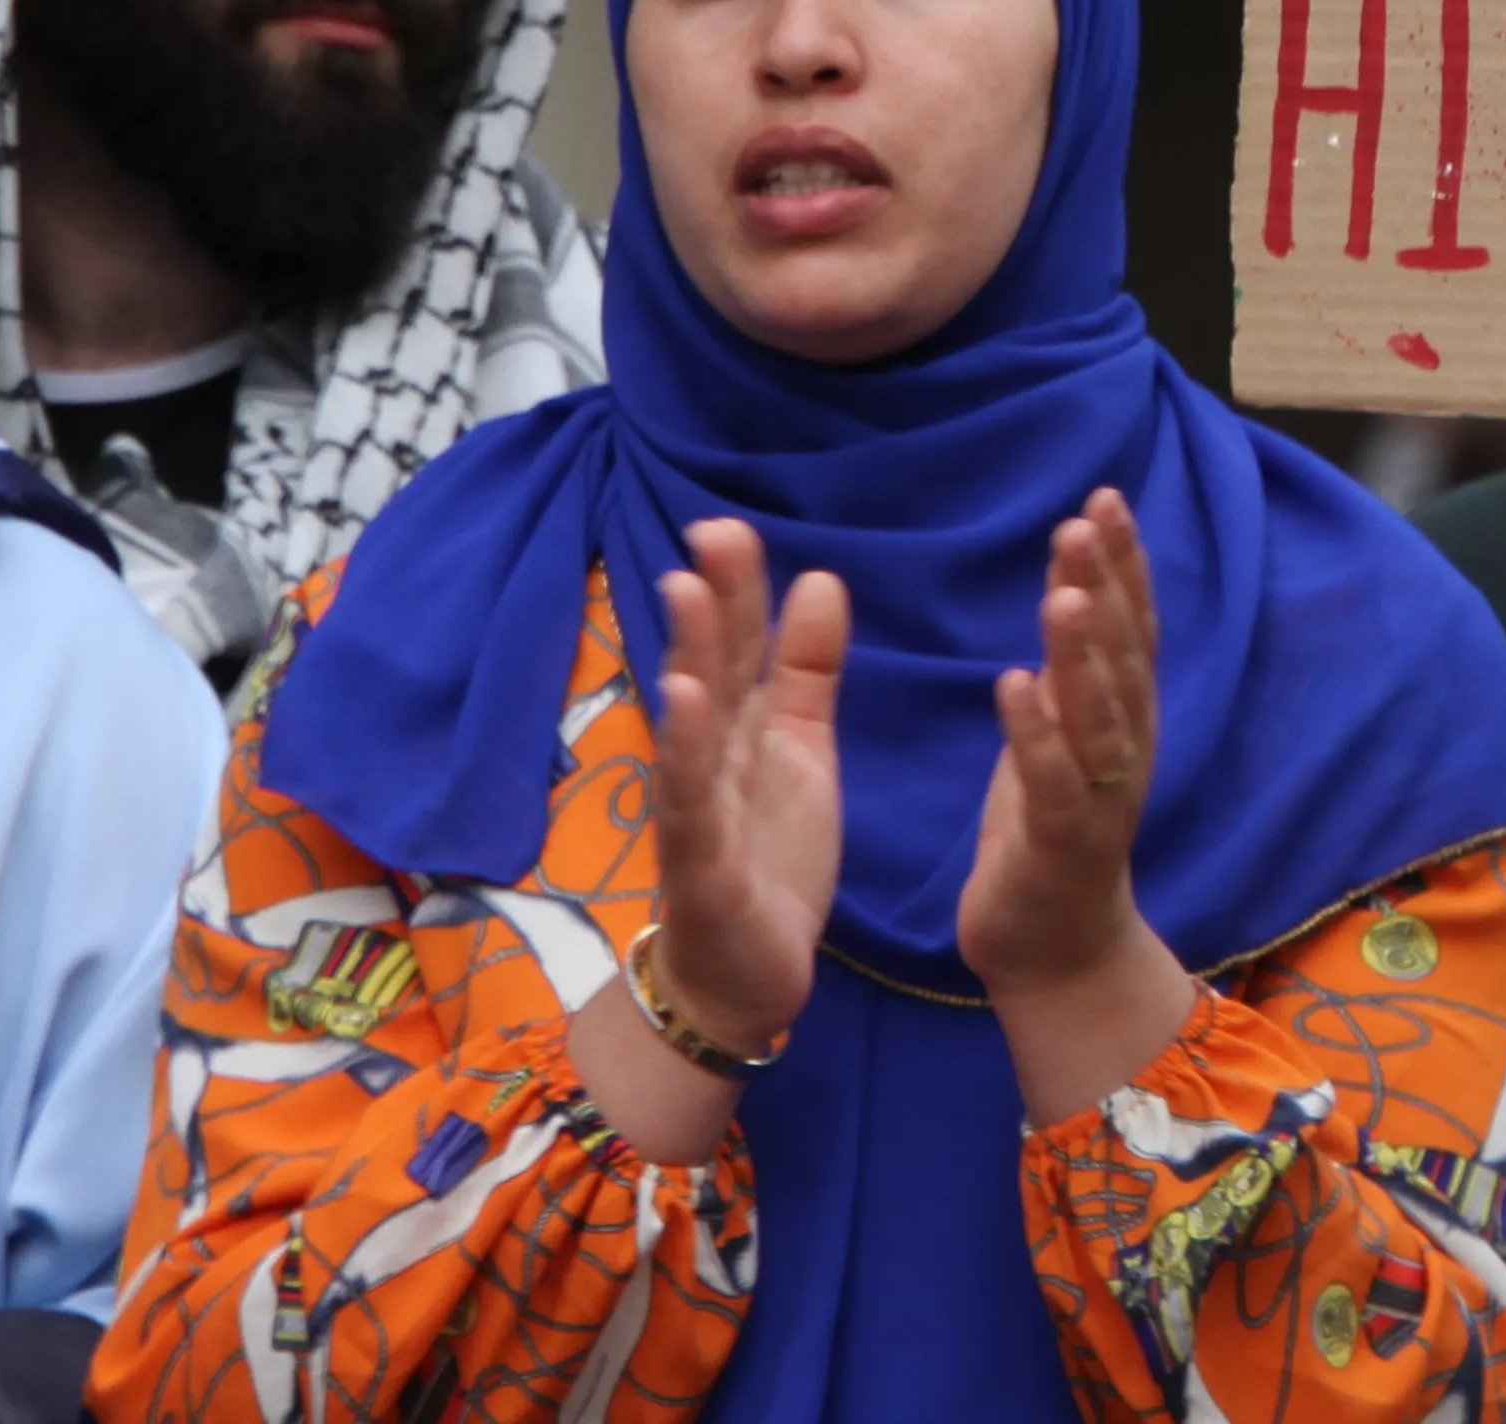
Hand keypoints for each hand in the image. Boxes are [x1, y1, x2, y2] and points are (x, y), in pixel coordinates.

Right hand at [564, 522, 845, 1161]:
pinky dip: (686, 755)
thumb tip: (822, 579)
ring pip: (692, 726)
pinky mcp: (702, 867)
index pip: (740, 647)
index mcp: (742, 732)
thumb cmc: (767, 857)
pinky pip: (691, 805)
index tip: (730, 526)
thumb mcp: (802, 751)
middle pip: (710, 670)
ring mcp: (698, 812)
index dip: (737, 589)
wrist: (746, 978)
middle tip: (710, 533)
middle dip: (709, 604)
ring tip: (684, 592)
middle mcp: (710, 761)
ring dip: (687, 659)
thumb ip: (807, 672)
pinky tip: (684, 705)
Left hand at [960, 491, 1159, 992]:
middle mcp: (1129, 746)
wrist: (1057, 948)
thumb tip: (1074, 577)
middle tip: (1085, 520)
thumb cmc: (1051, 828)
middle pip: (1124, 655)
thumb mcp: (1062, 731)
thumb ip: (1074, 662)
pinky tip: (1012, 683)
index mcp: (1128, 715)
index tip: (1105, 497)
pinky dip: (1036, 731)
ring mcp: (1103, 796)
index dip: (1124, 562)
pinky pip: (1053, 781)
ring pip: (1099, 713)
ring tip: (1064, 593)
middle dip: (1108, 586)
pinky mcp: (1064, 843)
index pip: (1133, 625)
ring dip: (1083, 652)